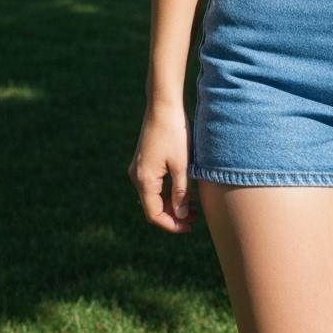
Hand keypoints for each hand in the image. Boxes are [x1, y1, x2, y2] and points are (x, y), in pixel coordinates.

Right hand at [127, 104, 199, 232]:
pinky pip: (154, 184)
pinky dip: (167, 191)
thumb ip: (181, 192)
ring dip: (171, 203)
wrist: (163, 105)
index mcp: (144, 180)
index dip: (172, 225)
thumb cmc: (175, 133)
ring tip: (193, 206)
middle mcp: (136, 176)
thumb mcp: (182, 165)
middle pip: (153, 207)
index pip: (155, 215)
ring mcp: (138, 168)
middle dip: (174, 215)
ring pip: (154, 196)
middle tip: (196, 217)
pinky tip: (184, 190)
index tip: (190, 227)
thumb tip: (181, 215)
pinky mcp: (143, 161)